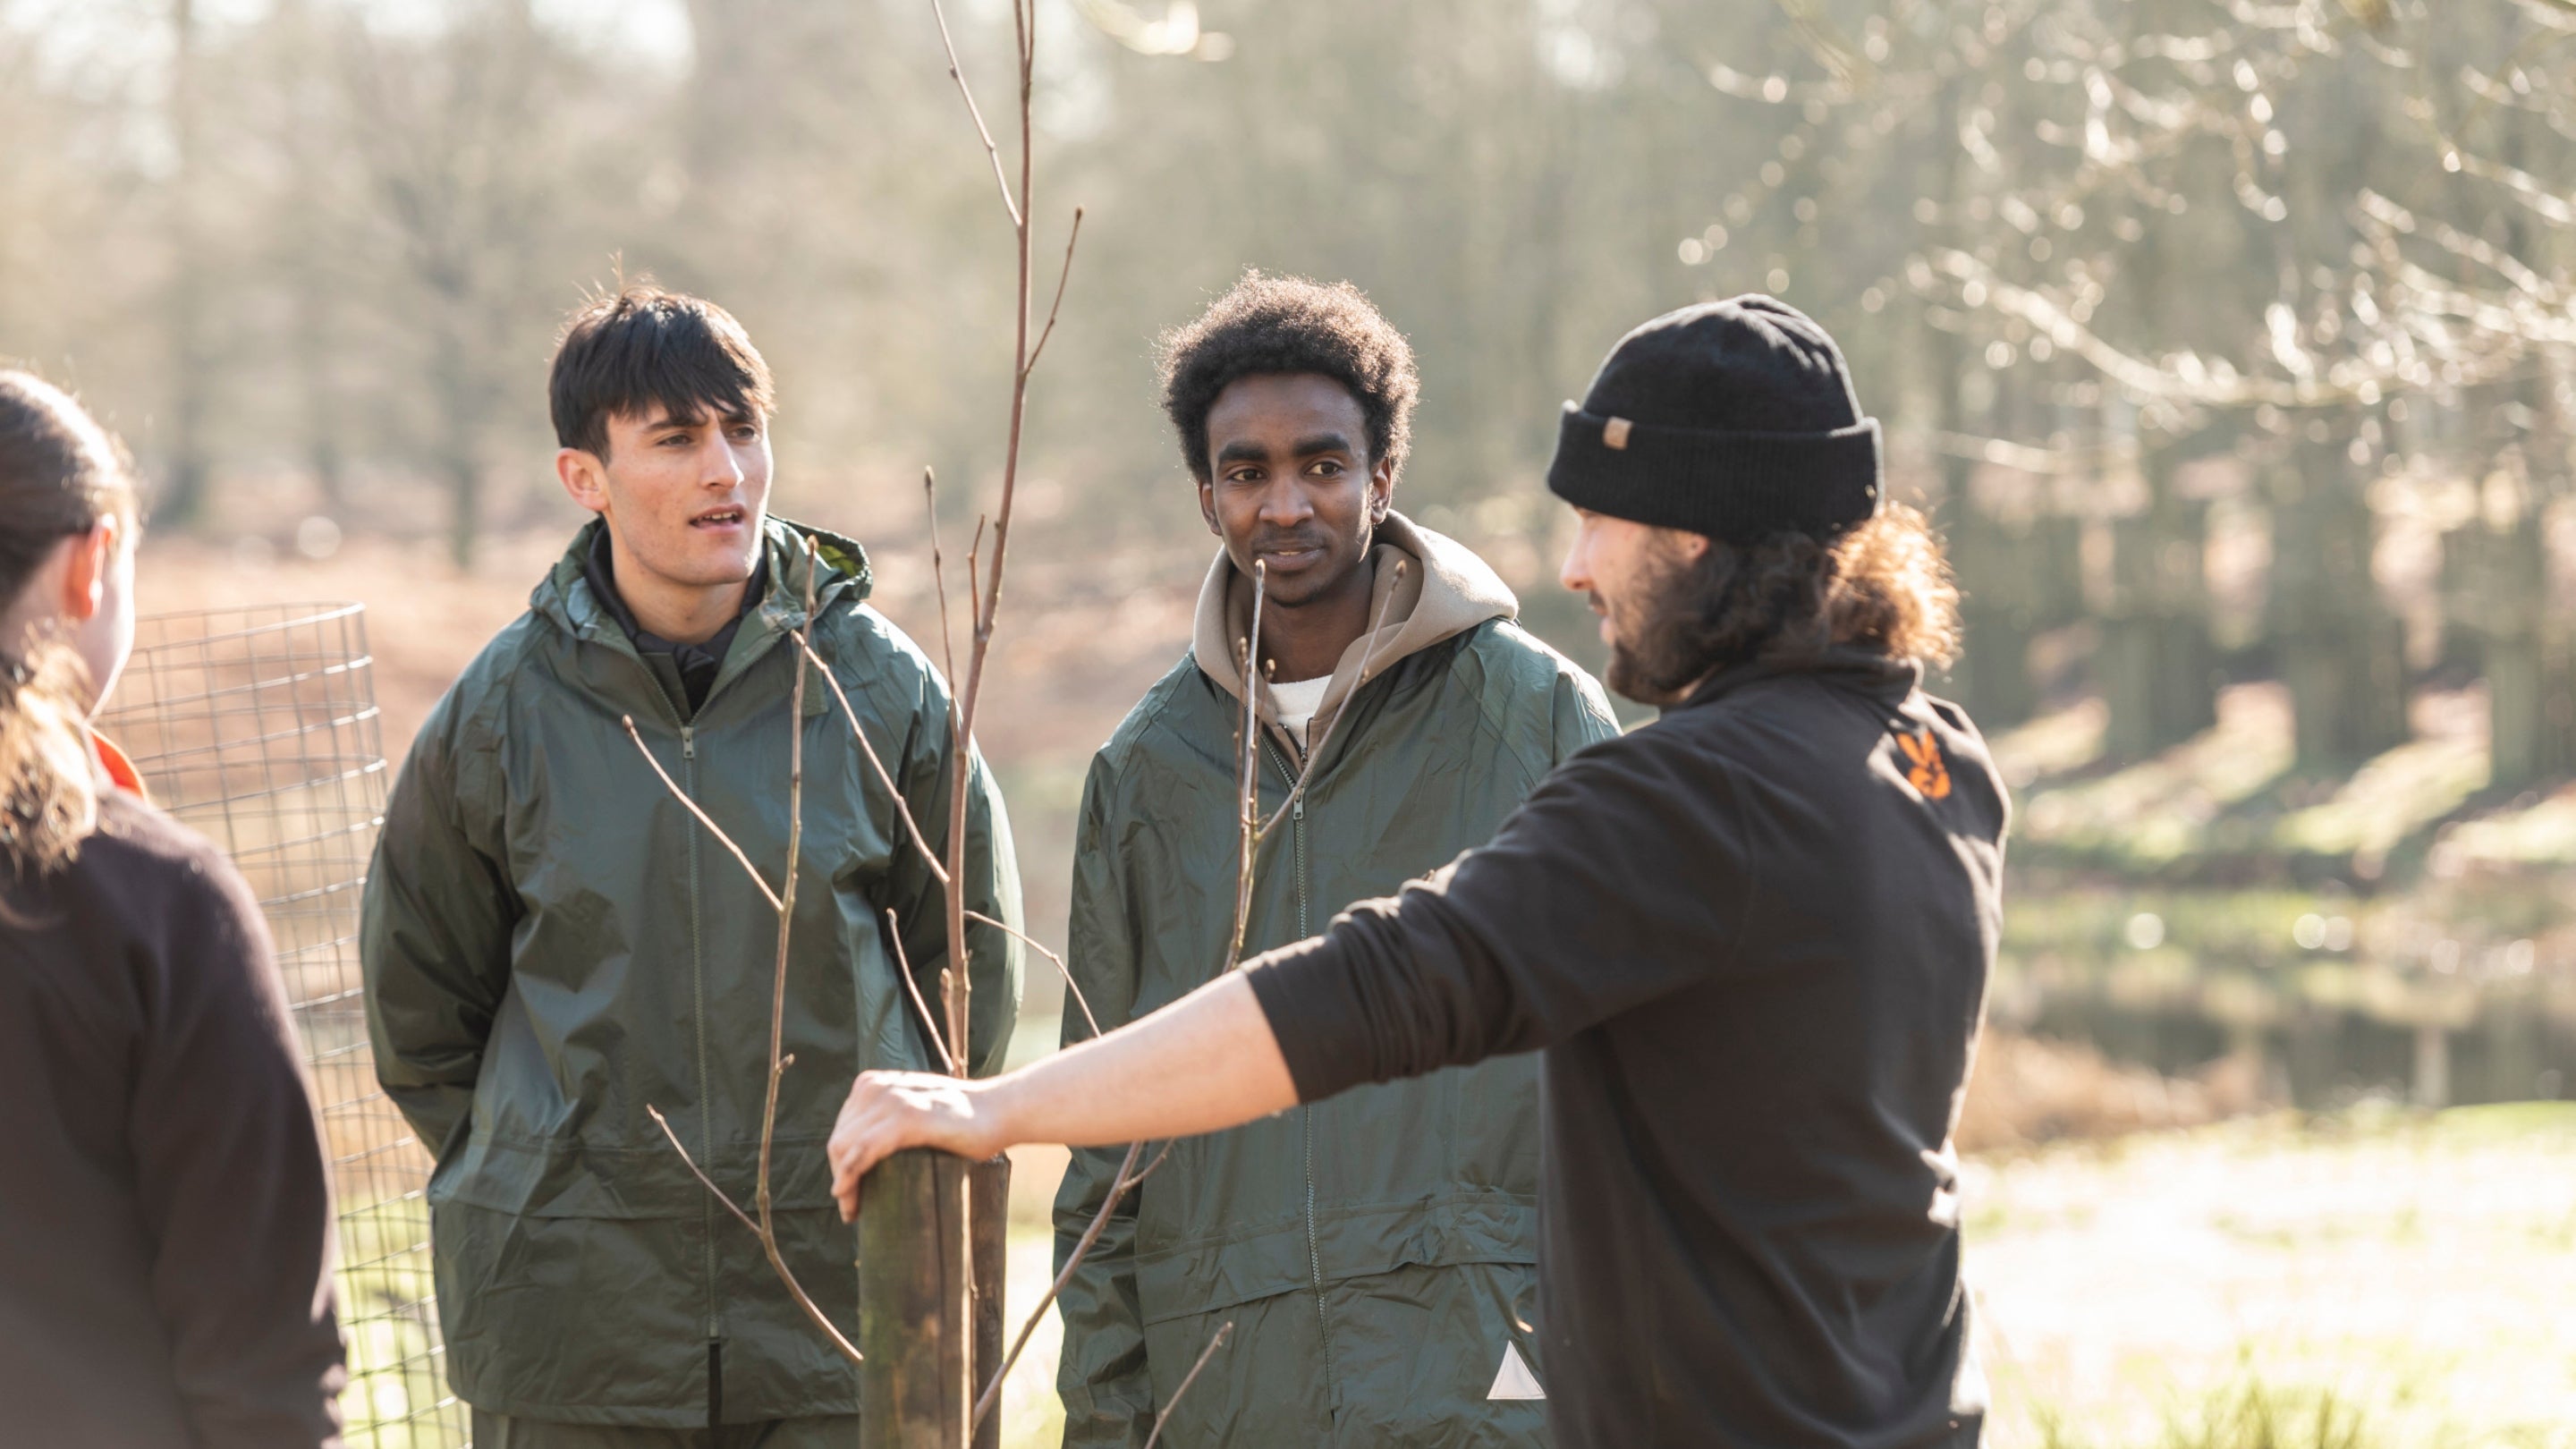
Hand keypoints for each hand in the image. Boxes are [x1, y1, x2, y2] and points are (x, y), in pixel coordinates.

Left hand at [827, 1071, 1010, 1221]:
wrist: (1000, 1109)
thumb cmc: (964, 1119)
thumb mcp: (916, 1109)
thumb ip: (891, 1118)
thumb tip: (868, 1156)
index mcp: (875, 1084)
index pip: (842, 1129)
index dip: (838, 1163)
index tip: (847, 1192)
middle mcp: (878, 1087)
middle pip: (838, 1140)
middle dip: (839, 1176)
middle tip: (851, 1206)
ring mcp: (893, 1100)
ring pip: (844, 1147)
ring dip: (843, 1182)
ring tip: (853, 1208)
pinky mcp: (908, 1118)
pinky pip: (864, 1149)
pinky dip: (851, 1175)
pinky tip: (849, 1195)